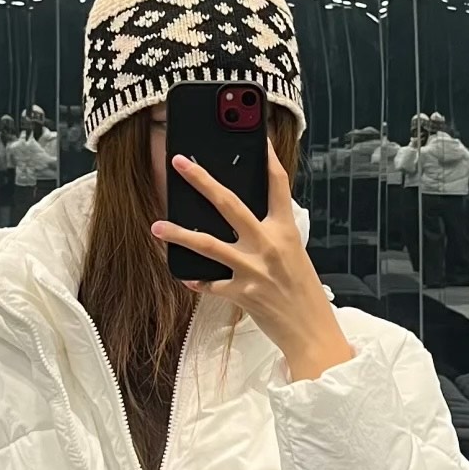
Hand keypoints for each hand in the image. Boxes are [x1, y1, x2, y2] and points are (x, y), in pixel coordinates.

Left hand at [151, 142, 355, 381]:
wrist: (311, 332)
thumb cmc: (304, 294)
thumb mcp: (294, 256)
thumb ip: (271, 236)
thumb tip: (243, 220)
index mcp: (285, 231)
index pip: (277, 185)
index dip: (267, 158)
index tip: (255, 136)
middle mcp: (268, 245)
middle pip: (229, 204)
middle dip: (201, 180)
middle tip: (179, 163)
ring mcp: (252, 269)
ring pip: (207, 244)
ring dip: (178, 234)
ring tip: (157, 225)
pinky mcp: (240, 293)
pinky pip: (210, 283)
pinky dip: (197, 280)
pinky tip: (185, 276)